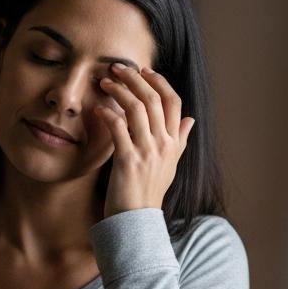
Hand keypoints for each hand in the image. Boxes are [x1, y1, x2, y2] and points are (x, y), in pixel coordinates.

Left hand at [95, 63, 195, 218]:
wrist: (137, 220)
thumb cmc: (150, 192)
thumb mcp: (170, 165)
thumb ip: (179, 140)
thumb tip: (190, 120)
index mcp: (173, 142)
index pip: (173, 102)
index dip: (159, 82)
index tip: (144, 71)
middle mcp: (164, 144)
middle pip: (153, 99)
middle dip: (134, 78)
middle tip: (117, 68)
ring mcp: (147, 152)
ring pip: (136, 108)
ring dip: (119, 90)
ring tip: (104, 82)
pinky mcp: (128, 160)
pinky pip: (118, 128)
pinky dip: (108, 114)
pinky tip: (98, 109)